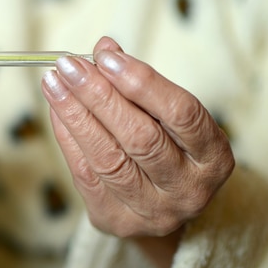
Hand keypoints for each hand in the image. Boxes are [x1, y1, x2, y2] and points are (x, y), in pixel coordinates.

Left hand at [41, 37, 233, 240]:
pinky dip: (67, 136)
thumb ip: (139, 83)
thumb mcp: (168, 117)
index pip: (182, 114)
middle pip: (140, 137)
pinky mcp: (116, 219)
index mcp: (214, 158)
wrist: (162, 206)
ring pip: (107, 157)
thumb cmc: (168, 148)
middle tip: (69, 64)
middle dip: (99, 95)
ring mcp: (152, 211)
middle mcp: (188, 190)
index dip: (142, 82)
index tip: (105, 57)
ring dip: (75, 114)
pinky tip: (56, 108)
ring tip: (53, 82)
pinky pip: (85, 173)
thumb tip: (104, 48)